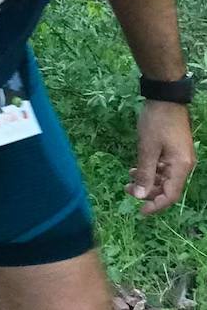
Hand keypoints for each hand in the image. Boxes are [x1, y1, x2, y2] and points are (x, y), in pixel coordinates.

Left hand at [126, 100, 195, 214]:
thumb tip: (138, 195)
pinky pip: (163, 168)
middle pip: (167, 188)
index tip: (140, 210)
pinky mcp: (174, 151)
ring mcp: (179, 158)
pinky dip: (150, 170)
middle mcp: (184, 165)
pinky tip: (135, 168)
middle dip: (147, 192)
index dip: (156, 205)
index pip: (171, 195)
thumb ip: (144, 173)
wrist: (165, 98)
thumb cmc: (156, 122)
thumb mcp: (147, 148)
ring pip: (164, 178)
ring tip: (127, 178)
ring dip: (147, 180)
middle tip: (126, 189)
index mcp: (181, 167)